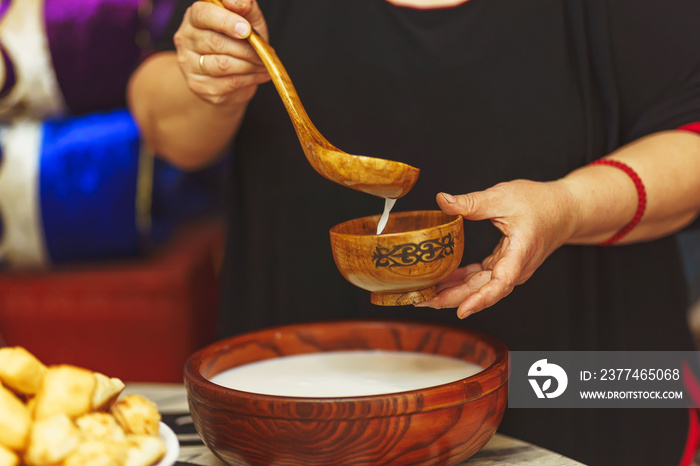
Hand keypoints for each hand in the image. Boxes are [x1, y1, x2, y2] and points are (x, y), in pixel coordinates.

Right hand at [175, 0, 270, 105]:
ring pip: (222, 65)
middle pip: (215, 42)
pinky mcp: (199, 86)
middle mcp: (185, 39)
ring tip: (263, 64)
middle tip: (263, 53)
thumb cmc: (238, 42)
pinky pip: (228, 83)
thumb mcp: (247, 21)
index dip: (226, 21)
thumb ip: (246, 9)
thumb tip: (243, 3)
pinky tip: (259, 75)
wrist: (228, 75)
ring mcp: (188, 64)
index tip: (246, 29)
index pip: (203, 14)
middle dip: (246, 48)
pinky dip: (249, 79)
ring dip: (250, 65)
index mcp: (195, 17)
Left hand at [417, 179, 577, 318]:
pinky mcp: (504, 265)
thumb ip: (471, 202)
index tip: (462, 310)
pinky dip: (462, 280)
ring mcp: (510, 269)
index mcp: (520, 253)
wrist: (565, 210)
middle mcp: (515, 268)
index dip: (481, 299)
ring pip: (480, 287)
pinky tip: (443, 280)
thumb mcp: (503, 197)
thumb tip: (443, 200)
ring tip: (426, 294)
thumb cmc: (541, 203)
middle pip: (483, 290)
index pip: (501, 283)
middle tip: (422, 301)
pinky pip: (481, 278)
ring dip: (454, 292)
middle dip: (452, 299)